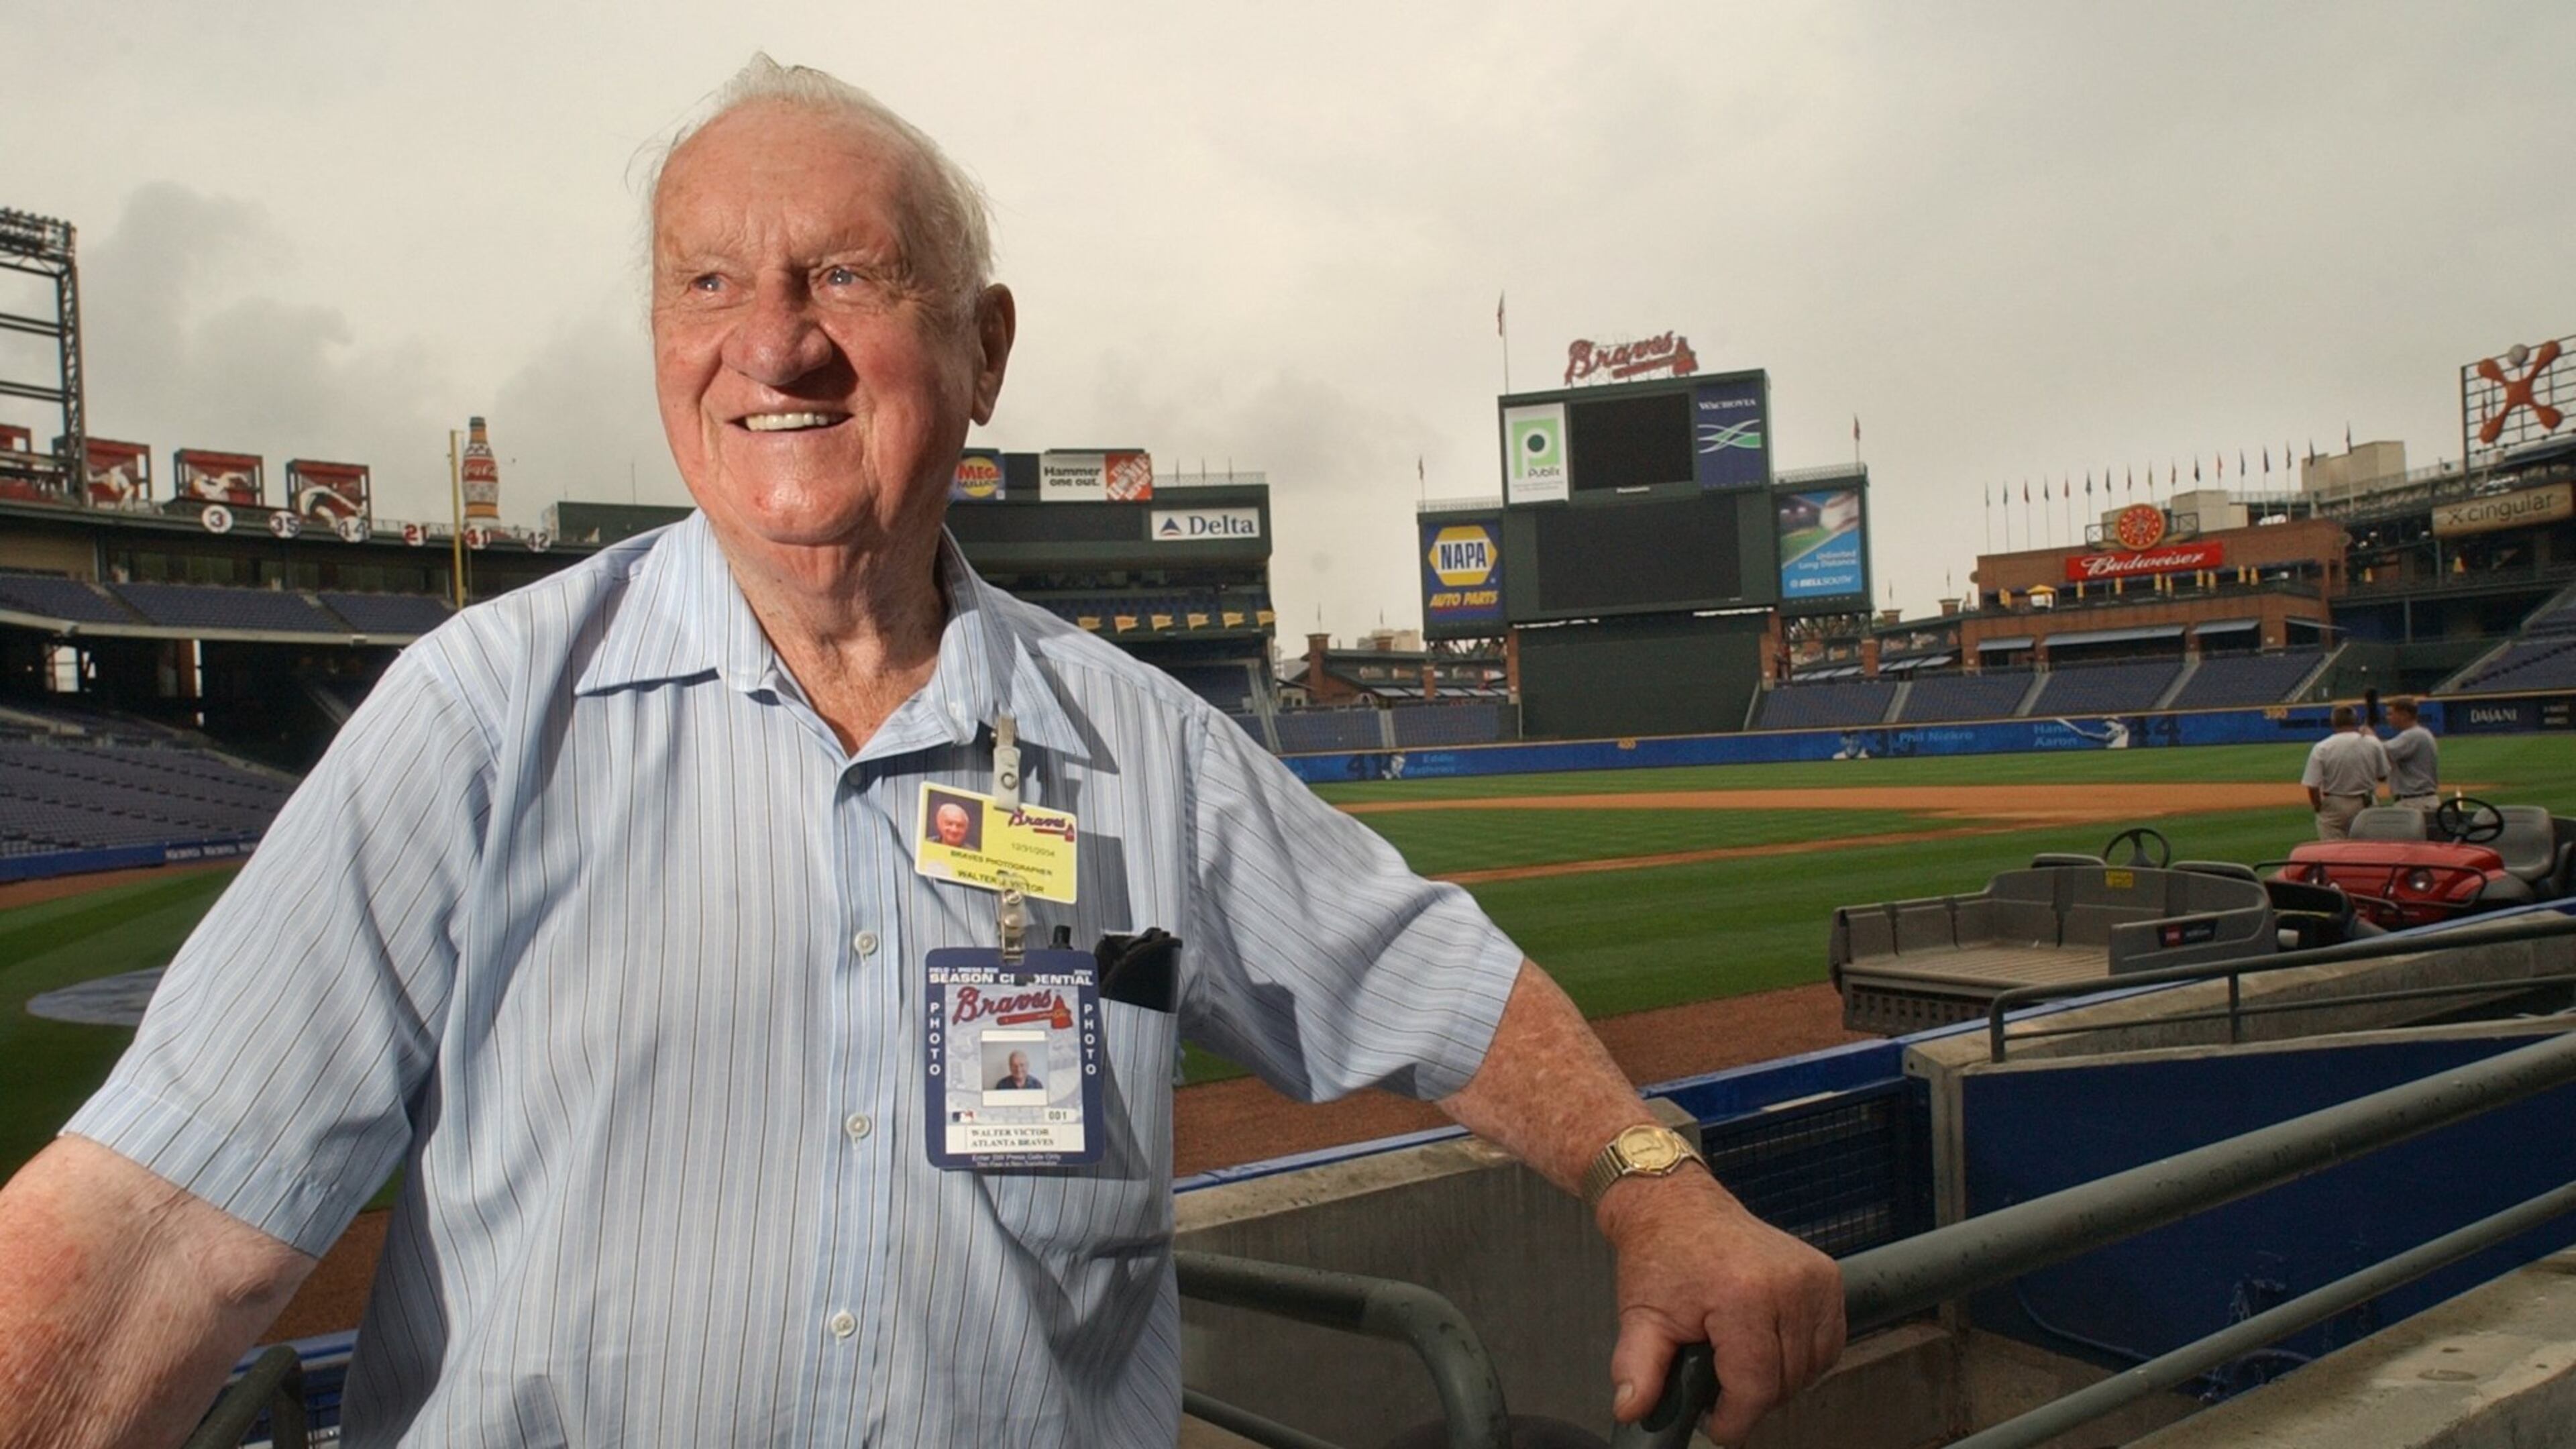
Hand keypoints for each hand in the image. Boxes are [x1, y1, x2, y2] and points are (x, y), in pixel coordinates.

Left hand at [1597, 1167, 1844, 1446]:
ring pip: (1810, 1369)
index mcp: (1744, 1294)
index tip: (1716, 1424)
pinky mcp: (1827, 1277)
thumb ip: (1637, 1369)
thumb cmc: (1663, 1254)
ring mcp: (1814, 1279)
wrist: (1678, 1206)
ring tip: (1738, 1360)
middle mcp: (1788, 1284)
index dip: (1733, 1418)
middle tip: (1717, 1382)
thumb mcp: (1641, 1316)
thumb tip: (1631, 1408)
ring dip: (1777, 1379)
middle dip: (1749, 1397)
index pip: (1756, 1387)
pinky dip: (1801, 1357)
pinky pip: (1827, 1345)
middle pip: (1784, 1383)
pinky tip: (1767, 1345)